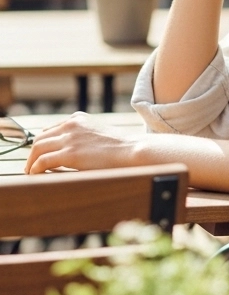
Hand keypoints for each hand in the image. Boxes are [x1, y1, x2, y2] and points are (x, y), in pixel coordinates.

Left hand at [24, 113, 138, 173]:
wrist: (131, 150)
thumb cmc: (120, 147)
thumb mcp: (98, 133)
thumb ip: (83, 136)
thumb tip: (72, 149)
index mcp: (77, 119)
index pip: (50, 130)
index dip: (42, 144)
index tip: (38, 155)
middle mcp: (71, 125)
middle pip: (40, 138)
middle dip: (32, 153)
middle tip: (30, 166)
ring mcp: (70, 138)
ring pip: (38, 148)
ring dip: (31, 162)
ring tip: (30, 172)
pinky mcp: (70, 154)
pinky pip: (43, 161)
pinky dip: (36, 168)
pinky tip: (35, 175)